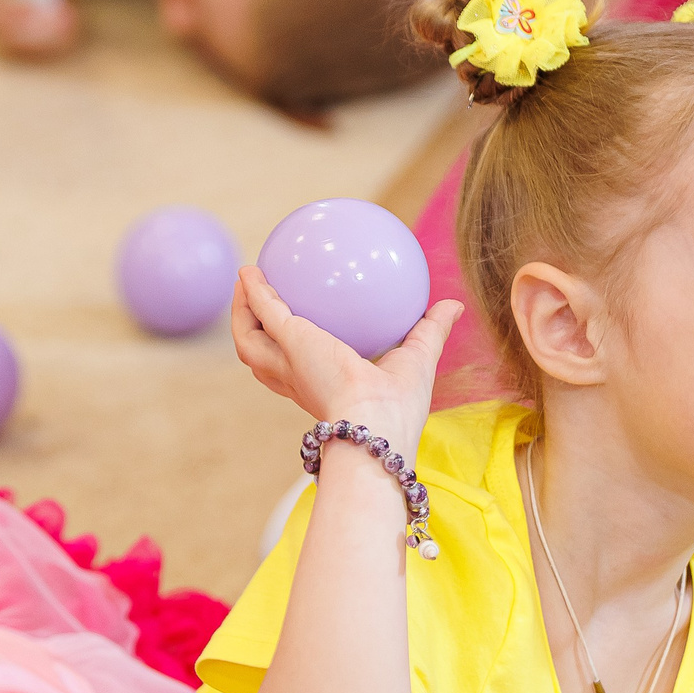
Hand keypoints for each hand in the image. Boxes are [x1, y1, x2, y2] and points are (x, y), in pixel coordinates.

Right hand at [232, 266, 461, 456]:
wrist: (376, 422)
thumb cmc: (399, 407)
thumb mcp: (419, 359)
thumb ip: (431, 330)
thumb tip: (452, 305)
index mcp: (323, 391)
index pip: (301, 375)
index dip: (294, 356)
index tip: (299, 336)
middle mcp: (298, 382)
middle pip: (262, 360)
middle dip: (253, 333)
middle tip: (255, 305)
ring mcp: (287, 365)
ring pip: (248, 342)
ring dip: (241, 313)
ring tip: (244, 284)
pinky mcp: (289, 344)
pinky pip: (265, 311)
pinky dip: (254, 292)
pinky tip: (251, 270)